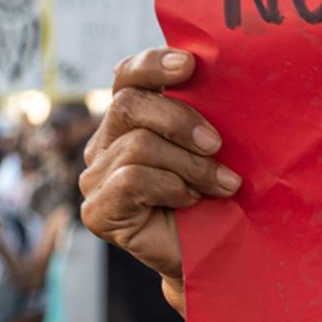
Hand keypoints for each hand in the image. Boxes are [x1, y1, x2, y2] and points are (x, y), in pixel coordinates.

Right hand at [78, 49, 239, 312]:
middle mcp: (105, 144)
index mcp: (132, 120)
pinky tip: (190, 201)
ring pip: (138, 146)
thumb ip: (209, 114)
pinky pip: (132, 180)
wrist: (220, 257)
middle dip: (180, 121)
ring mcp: (95, 179)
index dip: (153, 64)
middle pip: (129, 105)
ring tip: (222, 184)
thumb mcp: (218, 149)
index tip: (190, 65)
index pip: (128, 77)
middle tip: (217, 144)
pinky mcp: (98, 211)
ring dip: (190, 165)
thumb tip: (226, 71)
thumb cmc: (223, 197)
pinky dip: (171, 187)